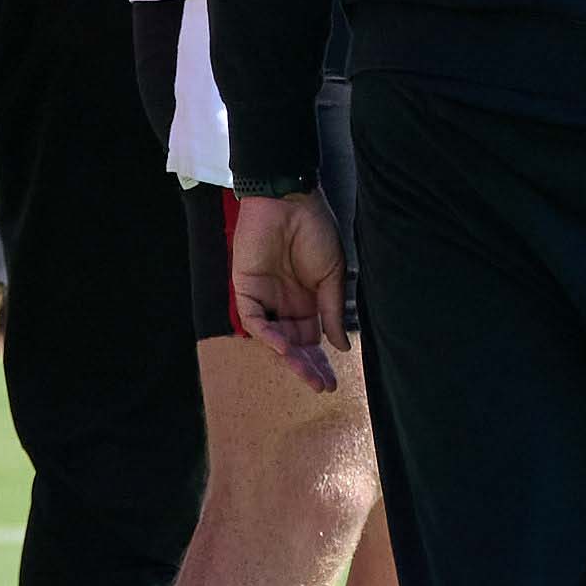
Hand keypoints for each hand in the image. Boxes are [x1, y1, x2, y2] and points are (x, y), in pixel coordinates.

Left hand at [227, 189, 349, 390]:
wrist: (290, 200)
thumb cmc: (315, 231)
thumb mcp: (333, 275)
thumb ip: (333, 312)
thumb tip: (340, 346)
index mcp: (306, 302)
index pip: (311, 341)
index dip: (320, 362)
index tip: (332, 383)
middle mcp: (284, 304)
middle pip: (292, 345)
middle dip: (306, 366)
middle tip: (320, 386)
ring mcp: (264, 298)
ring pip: (272, 338)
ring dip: (288, 357)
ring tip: (306, 373)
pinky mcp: (245, 288)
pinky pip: (253, 319)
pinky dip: (267, 335)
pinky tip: (284, 347)